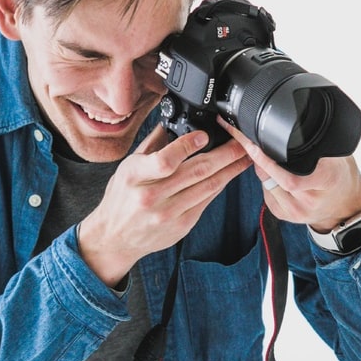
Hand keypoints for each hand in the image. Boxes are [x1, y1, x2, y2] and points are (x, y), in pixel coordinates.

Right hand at [78, 124, 250, 285]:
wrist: (116, 237)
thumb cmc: (121, 199)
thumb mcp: (127, 168)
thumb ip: (151, 146)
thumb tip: (172, 123)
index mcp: (134, 177)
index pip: (165, 161)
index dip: (188, 146)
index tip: (204, 135)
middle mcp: (150, 196)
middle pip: (195, 172)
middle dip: (224, 154)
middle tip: (240, 142)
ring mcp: (167, 213)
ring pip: (207, 186)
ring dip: (230, 170)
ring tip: (244, 157)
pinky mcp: (181, 225)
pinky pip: (207, 200)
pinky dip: (220, 185)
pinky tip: (228, 174)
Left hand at [218, 117, 360, 231]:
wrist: (345, 207)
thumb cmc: (340, 176)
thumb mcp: (336, 156)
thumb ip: (315, 145)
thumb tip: (288, 125)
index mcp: (325, 181)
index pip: (289, 175)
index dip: (266, 160)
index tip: (252, 143)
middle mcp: (308, 200)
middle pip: (270, 177)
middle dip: (258, 158)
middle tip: (251, 142)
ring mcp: (294, 211)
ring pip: (265, 183)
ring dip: (261, 168)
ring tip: (264, 155)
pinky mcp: (283, 215)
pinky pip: (266, 192)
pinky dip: (266, 179)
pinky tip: (272, 173)